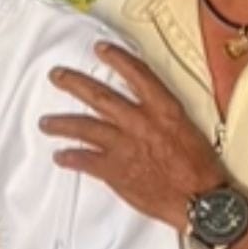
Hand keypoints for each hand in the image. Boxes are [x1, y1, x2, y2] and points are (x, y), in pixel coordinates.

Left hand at [39, 41, 225, 230]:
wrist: (200, 199)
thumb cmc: (200, 167)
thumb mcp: (187, 128)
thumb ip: (162, 116)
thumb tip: (147, 110)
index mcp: (163, 108)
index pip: (136, 73)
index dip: (116, 58)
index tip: (101, 49)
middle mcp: (140, 122)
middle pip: (99, 96)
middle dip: (74, 84)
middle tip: (57, 76)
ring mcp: (125, 145)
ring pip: (85, 127)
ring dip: (62, 124)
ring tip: (46, 123)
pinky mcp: (116, 170)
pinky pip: (86, 160)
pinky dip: (71, 158)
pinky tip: (60, 156)